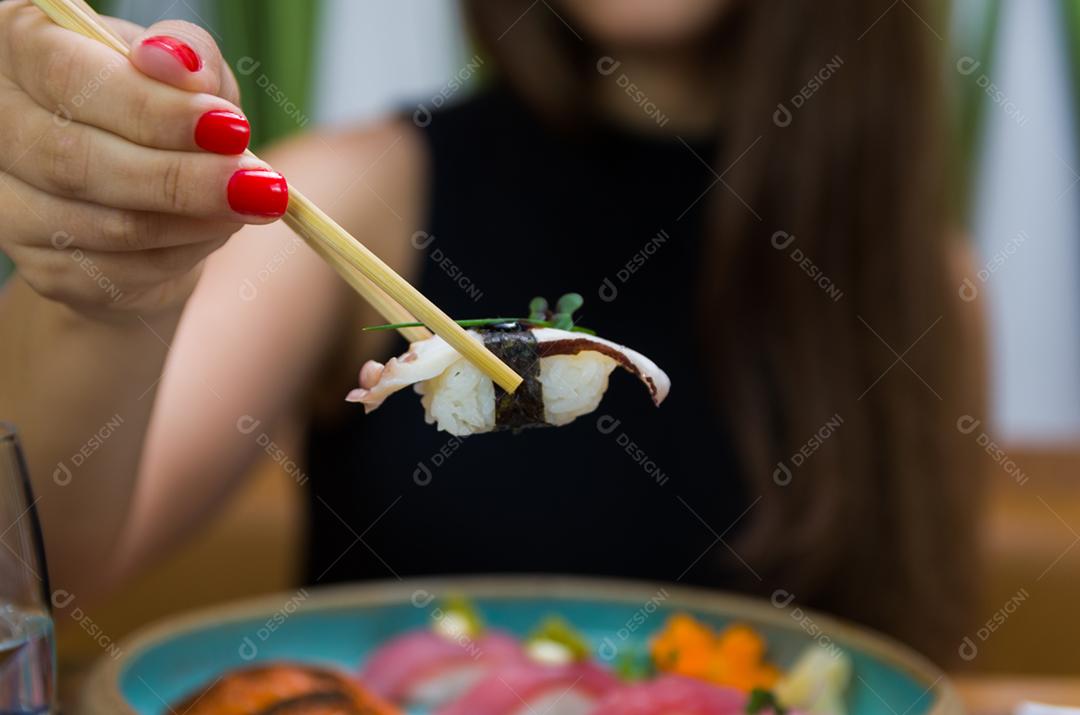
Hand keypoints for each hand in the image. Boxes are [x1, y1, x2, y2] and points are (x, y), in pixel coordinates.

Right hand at [0, 1, 288, 318]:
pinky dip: (184, 253)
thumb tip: (182, 66)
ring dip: (194, 219)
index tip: (229, 126)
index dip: (150, 106)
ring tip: (252, 203)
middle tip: (259, 185)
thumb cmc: (167, 116)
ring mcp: (11, 204)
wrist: (152, 197)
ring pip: (106, 223)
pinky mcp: (44, 269)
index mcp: (18, 47)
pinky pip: (121, 271)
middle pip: (78, 159)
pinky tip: (215, 229)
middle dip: (181, 177)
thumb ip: (192, 57)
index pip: (66, 74)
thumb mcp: (189, 73)